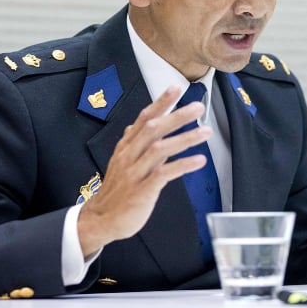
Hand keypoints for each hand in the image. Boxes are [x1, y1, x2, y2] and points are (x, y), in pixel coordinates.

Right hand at [77, 85, 209, 255]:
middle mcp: (129, 156)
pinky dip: (183, 165)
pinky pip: (164, 174)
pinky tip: (199, 160)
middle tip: (198, 107)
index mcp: (126, 147)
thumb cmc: (117, 191)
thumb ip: (136, 143)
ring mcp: (135, 173)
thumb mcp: (123, 162)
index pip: (143, 118)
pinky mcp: (142, 191)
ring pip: (159, 149)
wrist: (101, 219)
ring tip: (206, 132)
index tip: (175, 88)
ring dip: (185, 138)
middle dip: (177, 116)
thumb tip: (141, 125)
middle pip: (153, 129)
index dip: (160, 103)